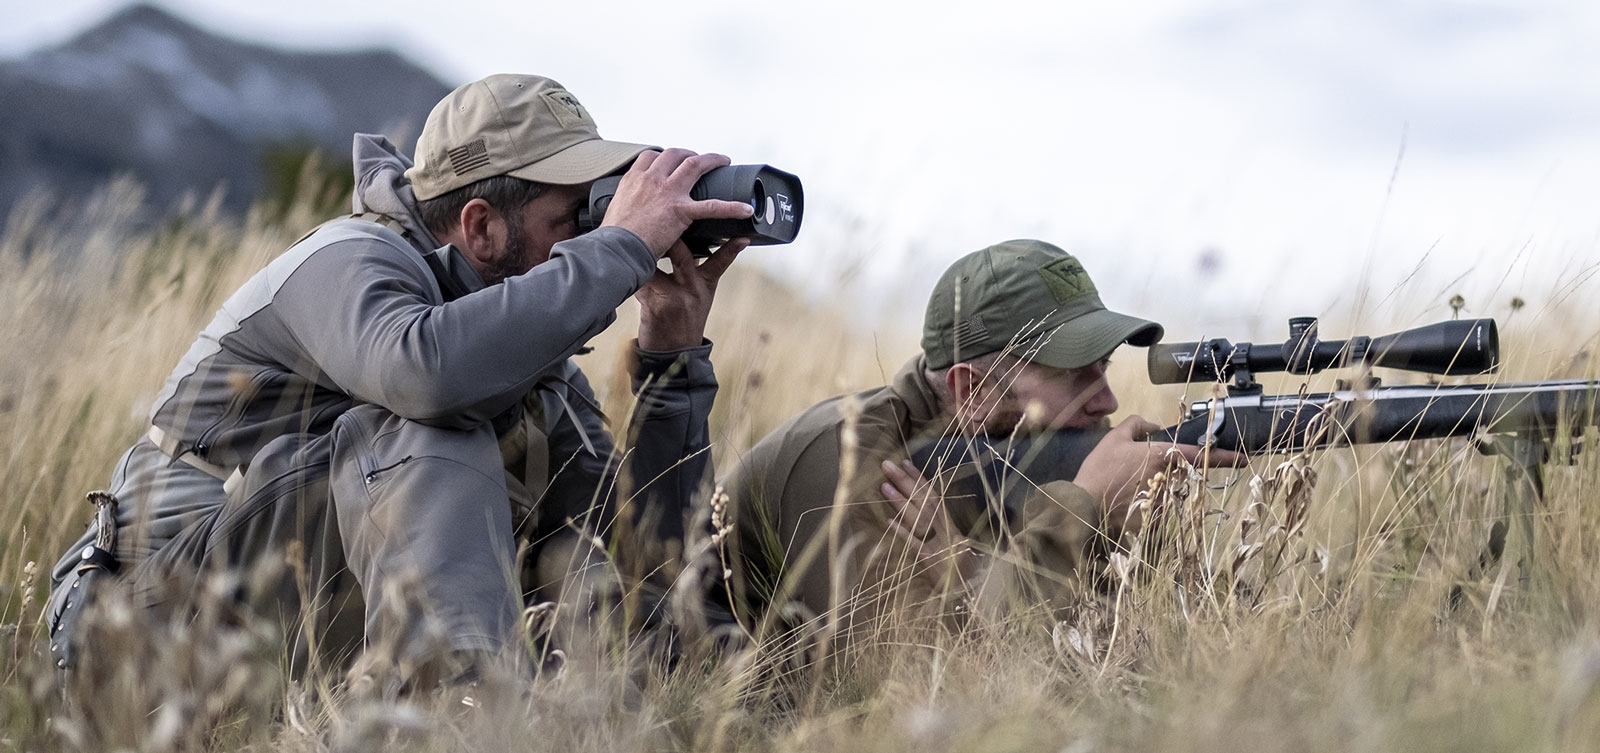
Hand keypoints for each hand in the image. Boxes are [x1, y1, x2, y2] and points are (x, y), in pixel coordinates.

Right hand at [601, 148, 753, 257]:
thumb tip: (627, 217)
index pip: (650, 157)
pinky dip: (731, 207)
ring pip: (694, 165)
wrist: (615, 249)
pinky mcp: (680, 210)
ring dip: (711, 160)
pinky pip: (712, 206)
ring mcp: (667, 192)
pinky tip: (745, 209)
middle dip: (688, 154)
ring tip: (723, 161)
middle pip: (674, 155)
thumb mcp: (613, 213)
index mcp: (633, 179)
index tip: (670, 161)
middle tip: (698, 159)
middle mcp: (650, 179)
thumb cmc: (612, 239)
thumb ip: (623, 208)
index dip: (663, 157)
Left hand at [635, 238, 746, 350]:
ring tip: (635, 243)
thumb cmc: (683, 325)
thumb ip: (694, 275)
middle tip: (659, 227)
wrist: (673, 354)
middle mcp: (692, 289)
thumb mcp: (699, 300)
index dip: (730, 248)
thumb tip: (684, 250)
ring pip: (657, 264)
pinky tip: (625, 268)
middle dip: (669, 237)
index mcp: (705, 286)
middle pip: (683, 254)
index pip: (720, 261)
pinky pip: (641, 280)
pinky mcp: (655, 304)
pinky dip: (632, 273)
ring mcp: (674, 296)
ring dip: (645, 253)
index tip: (741, 236)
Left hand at [880, 459, 979, 581]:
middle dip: (905, 482)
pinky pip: (916, 546)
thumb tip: (927, 515)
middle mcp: (946, 533)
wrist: (974, 596)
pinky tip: (889, 522)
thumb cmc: (966, 574)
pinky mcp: (931, 563)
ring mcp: (938, 547)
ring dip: (901, 502)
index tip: (904, 462)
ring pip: (919, 519)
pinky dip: (903, 533)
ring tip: (883, 485)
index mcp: (952, 528)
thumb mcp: (959, 550)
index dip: (919, 479)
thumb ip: (945, 533)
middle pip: (925, 503)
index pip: (935, 497)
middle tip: (887, 464)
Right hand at [1073, 416, 1245, 535]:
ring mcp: (1166, 501)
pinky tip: (1125, 506)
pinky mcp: (1157, 520)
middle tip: (1138, 478)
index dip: (1226, 457)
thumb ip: (1136, 425)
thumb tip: (1153, 424)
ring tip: (1125, 493)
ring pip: (1169, 494)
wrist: (1085, 507)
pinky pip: (1157, 509)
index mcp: (1163, 456)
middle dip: (1168, 476)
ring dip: (1154, 492)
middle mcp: (1170, 478)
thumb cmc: (1099, 471)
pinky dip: (1145, 507)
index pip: (1202, 456)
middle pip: (1182, 477)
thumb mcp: (1113, 438)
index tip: (1245, 460)